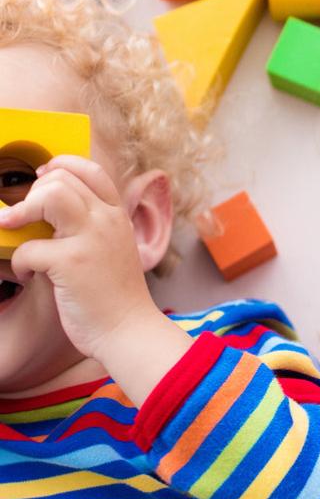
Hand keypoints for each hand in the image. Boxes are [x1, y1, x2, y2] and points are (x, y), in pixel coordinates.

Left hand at [0, 155, 159, 361]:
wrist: (128, 332)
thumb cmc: (116, 298)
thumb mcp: (114, 251)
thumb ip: (94, 228)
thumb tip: (53, 211)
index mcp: (117, 217)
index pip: (90, 170)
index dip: (60, 166)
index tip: (42, 179)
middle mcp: (106, 221)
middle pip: (62, 179)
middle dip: (33, 194)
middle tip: (24, 217)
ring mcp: (90, 239)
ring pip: (48, 195)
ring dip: (21, 211)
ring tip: (12, 228)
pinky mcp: (71, 263)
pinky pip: (29, 247)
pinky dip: (19, 263)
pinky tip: (26, 276)